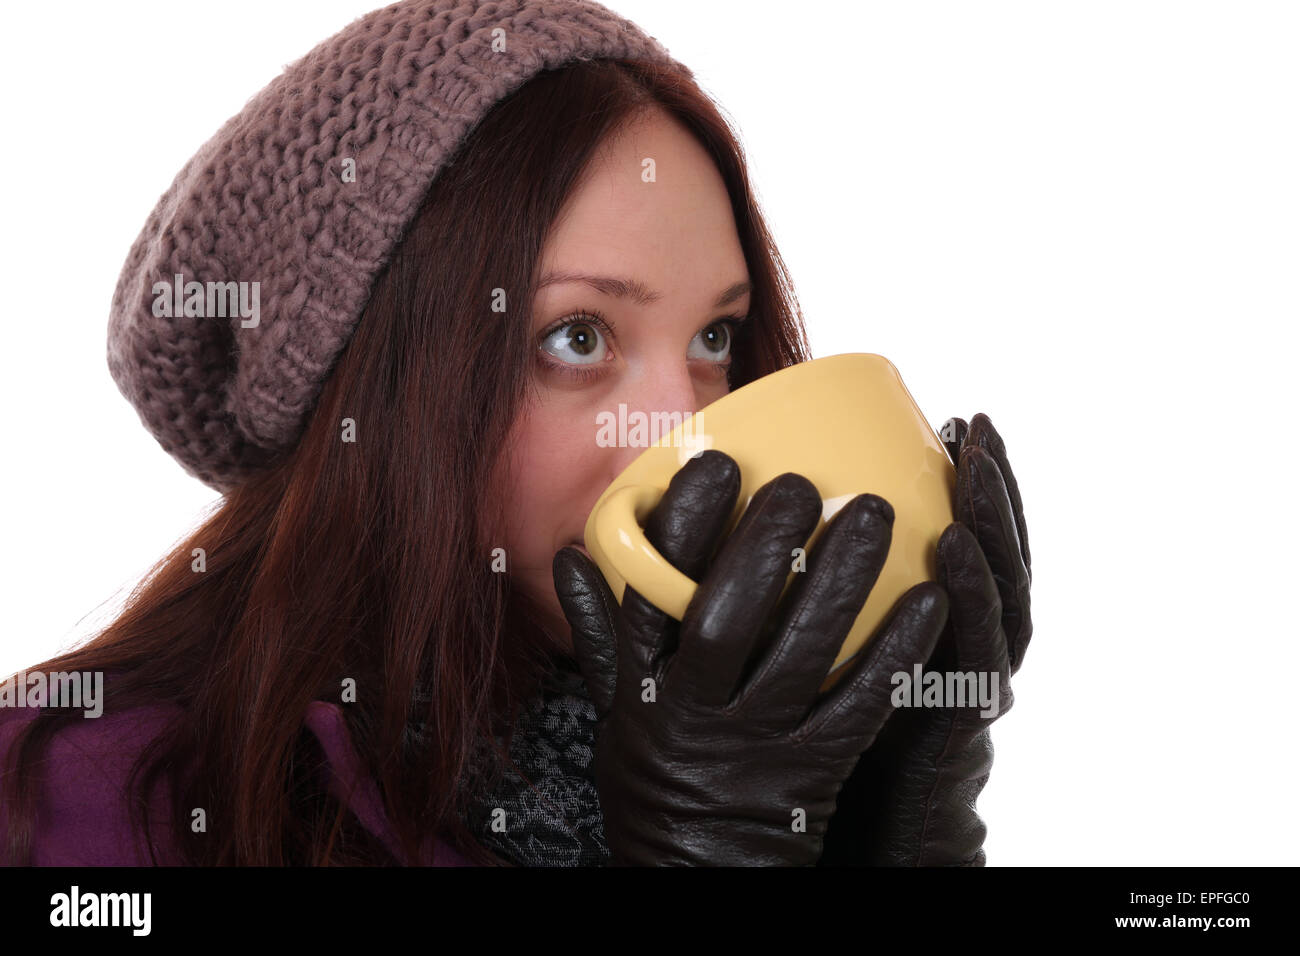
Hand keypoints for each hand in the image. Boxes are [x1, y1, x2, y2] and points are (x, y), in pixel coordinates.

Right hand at [553, 450, 948, 865]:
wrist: (693, 878)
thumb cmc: (657, 778)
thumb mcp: (615, 710)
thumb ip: (600, 633)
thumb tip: (570, 555)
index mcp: (642, 686)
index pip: (651, 595)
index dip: (682, 527)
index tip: (716, 463)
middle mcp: (693, 713)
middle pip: (726, 617)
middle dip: (764, 545)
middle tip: (802, 484)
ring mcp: (756, 744)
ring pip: (801, 653)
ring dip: (841, 580)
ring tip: (872, 515)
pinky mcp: (815, 773)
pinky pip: (861, 707)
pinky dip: (896, 653)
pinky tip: (930, 602)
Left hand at [819, 412, 1031, 865]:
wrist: (866, 820)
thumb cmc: (830, 721)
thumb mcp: (820, 640)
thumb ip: (803, 585)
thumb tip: (745, 514)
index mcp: (938, 615)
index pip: (968, 534)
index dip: (967, 480)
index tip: (949, 420)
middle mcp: (969, 639)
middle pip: (996, 550)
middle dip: (991, 484)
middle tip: (975, 426)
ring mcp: (976, 673)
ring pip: (1001, 587)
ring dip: (991, 521)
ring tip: (973, 463)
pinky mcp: (965, 713)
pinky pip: (975, 647)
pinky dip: (970, 594)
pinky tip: (953, 548)